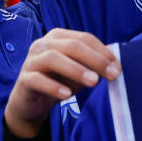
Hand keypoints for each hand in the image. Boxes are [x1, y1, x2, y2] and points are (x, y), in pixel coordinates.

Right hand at [4, 29, 118, 138]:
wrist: (30, 103)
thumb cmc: (57, 81)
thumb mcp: (77, 72)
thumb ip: (92, 64)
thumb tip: (115, 62)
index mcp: (58, 37)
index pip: (84, 38)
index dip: (102, 51)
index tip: (117, 67)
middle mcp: (43, 44)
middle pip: (71, 46)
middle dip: (95, 59)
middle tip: (112, 75)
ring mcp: (31, 61)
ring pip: (53, 58)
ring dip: (76, 69)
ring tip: (93, 82)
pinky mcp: (23, 80)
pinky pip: (37, 79)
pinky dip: (53, 86)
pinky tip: (67, 95)